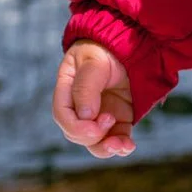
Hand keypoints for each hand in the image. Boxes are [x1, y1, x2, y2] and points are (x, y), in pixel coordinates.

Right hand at [52, 41, 135, 158]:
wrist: (129, 42)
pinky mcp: (117, 119)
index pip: (63, 116)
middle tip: (110, 120)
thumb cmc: (105, 48)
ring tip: (121, 145)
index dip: (76, 127)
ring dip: (106, 148)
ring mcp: (98, 115)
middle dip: (93, 136)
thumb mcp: (93, 62)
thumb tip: (85, 116)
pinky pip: (115, 138)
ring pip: (95, 142)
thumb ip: (86, 87)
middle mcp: (80, 107)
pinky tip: (128, 146)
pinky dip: (121, 146)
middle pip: (77, 134)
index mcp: (66, 90)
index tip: (95, 126)